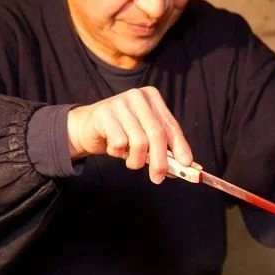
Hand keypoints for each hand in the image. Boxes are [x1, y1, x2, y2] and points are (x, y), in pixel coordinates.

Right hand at [67, 87, 192, 183]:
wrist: (87, 127)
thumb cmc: (121, 132)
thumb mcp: (145, 136)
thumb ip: (163, 147)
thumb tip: (183, 166)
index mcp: (152, 97)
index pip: (170, 125)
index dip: (180, 146)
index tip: (186, 164)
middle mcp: (137, 96)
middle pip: (157, 134)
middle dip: (160, 161)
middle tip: (158, 178)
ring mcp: (120, 103)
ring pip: (139, 142)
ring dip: (136, 160)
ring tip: (130, 160)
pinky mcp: (104, 114)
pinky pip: (119, 144)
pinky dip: (118, 153)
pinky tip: (113, 148)